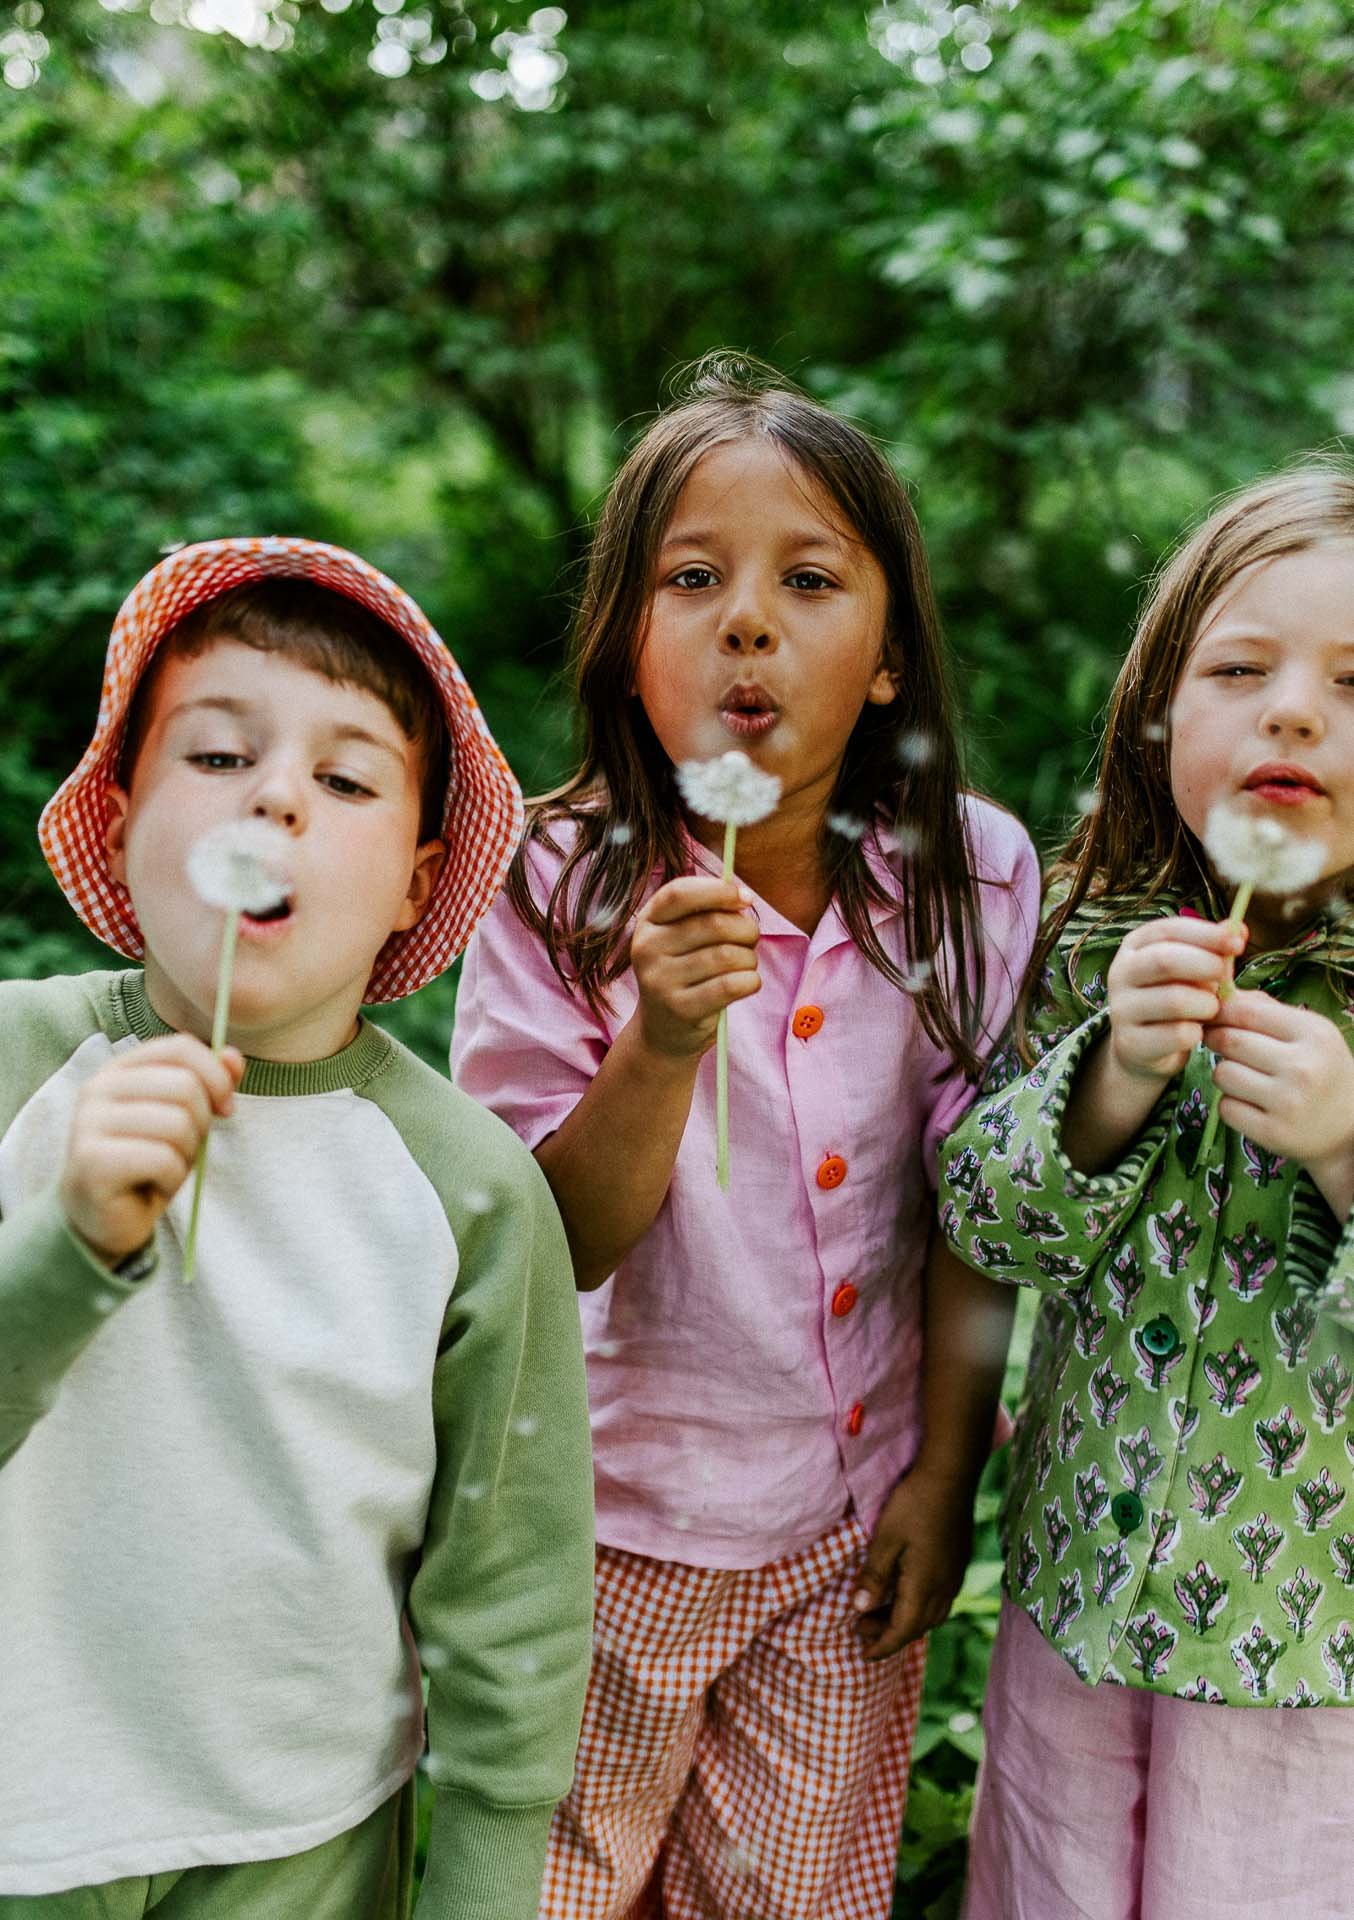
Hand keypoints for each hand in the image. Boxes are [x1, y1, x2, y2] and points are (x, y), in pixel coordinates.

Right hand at [60, 1035, 244, 1266]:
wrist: (104, 1218)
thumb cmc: (147, 1162)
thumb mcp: (185, 1118)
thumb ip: (210, 1084)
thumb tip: (234, 1057)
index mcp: (119, 1069)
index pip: (180, 1048)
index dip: (216, 1075)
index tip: (225, 1107)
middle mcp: (98, 1088)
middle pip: (185, 1086)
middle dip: (202, 1123)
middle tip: (184, 1148)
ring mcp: (89, 1123)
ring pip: (177, 1124)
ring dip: (186, 1155)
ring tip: (164, 1169)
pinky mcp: (92, 1161)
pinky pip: (162, 1160)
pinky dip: (172, 1179)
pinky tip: (153, 1186)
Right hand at [630, 875, 759, 1060]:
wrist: (663, 1032)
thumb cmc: (684, 974)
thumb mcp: (680, 938)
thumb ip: (705, 912)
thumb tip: (743, 897)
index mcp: (648, 923)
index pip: (679, 893)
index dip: (718, 891)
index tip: (745, 898)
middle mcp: (647, 949)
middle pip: (713, 924)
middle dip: (745, 929)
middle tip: (750, 940)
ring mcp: (660, 981)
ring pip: (727, 955)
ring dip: (749, 958)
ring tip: (746, 965)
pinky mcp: (681, 1008)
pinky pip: (731, 985)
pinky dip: (750, 981)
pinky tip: (747, 983)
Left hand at [852, 1463, 976, 1661]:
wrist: (950, 1477)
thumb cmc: (913, 1505)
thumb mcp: (885, 1539)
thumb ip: (874, 1576)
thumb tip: (860, 1610)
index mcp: (924, 1587)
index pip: (902, 1631)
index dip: (882, 1647)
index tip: (862, 1655)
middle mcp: (944, 1589)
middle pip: (917, 1627)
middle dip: (889, 1635)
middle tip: (861, 1628)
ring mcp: (955, 1577)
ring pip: (931, 1615)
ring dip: (905, 1621)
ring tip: (878, 1612)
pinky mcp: (958, 1564)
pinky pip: (940, 1600)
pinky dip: (919, 1607)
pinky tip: (904, 1592)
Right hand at [1107, 915, 1245, 1083]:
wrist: (1145, 1049)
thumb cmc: (1175, 998)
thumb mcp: (1192, 970)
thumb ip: (1213, 949)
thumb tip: (1238, 930)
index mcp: (1134, 947)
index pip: (1168, 930)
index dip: (1206, 934)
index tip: (1237, 944)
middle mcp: (1120, 973)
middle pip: (1165, 960)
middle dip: (1206, 966)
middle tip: (1226, 979)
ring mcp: (1121, 1009)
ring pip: (1175, 1000)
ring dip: (1206, 1004)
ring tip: (1211, 1009)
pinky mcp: (1129, 1042)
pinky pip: (1177, 1034)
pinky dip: (1197, 1033)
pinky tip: (1196, 1033)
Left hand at [1206, 991, 1353, 1205]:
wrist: (1351, 1127)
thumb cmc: (1323, 1070)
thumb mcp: (1310, 1032)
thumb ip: (1267, 1009)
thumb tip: (1223, 993)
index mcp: (1313, 1034)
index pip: (1246, 1011)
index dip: (1222, 1012)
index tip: (1216, 1017)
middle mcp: (1302, 1068)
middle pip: (1229, 1041)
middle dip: (1217, 1040)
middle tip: (1221, 1044)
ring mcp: (1287, 1103)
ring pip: (1223, 1074)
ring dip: (1225, 1073)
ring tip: (1244, 1077)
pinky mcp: (1273, 1133)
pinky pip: (1226, 1108)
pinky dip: (1231, 1104)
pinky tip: (1251, 1103)